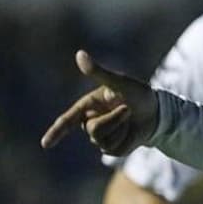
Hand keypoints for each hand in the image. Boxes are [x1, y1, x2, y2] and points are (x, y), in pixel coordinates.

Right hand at [40, 50, 157, 154]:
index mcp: (87, 106)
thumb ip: (99, 72)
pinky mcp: (112, 149)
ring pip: (103, 140)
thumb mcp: (120, 82)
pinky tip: (131, 130)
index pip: (67, 120)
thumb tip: (79, 54)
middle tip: (127, 108)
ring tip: (129, 117)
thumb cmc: (138, 94)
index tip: (45, 144)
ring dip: (121, 127)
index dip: (56, 132)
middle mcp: (90, 122)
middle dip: (114, 119)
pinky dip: (126, 138)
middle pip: (93, 129)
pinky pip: (114, 149)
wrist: (157, 111)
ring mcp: (100, 137)